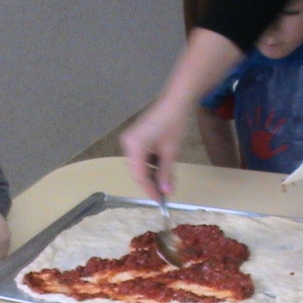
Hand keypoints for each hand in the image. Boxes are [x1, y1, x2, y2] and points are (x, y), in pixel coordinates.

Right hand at [121, 29, 244, 199]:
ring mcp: (130, 140)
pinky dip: (150, 164)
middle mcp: (127, 143)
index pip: (139, 175)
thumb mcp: (171, 152)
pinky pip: (140, 156)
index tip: (159, 201)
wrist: (175, 101)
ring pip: (139, 165)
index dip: (149, 190)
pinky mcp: (135, 137)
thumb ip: (166, 173)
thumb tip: (166, 192)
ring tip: (165, 182)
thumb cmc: (174, 124)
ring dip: (151, 174)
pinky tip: (161, 168)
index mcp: (134, 146)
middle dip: (150, 182)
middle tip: (164, 194)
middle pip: (137, 171)